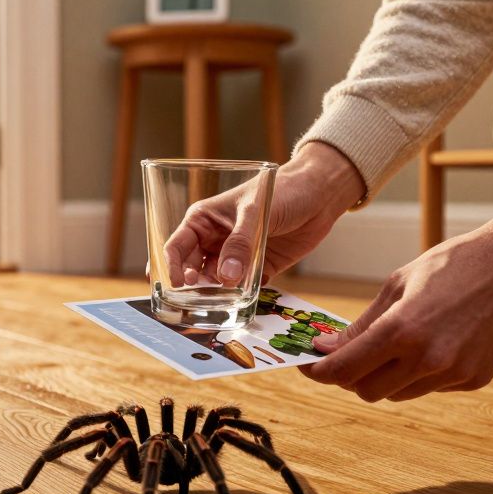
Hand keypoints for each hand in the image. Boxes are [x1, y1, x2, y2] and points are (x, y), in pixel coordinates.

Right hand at [160, 143, 365, 287]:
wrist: (319, 196)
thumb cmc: (282, 190)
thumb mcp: (255, 212)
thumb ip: (240, 244)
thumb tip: (225, 277)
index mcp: (204, 220)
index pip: (177, 246)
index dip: (172, 267)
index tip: (179, 285)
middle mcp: (216, 240)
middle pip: (193, 269)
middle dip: (193, 287)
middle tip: (202, 299)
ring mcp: (236, 256)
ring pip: (217, 282)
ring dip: (217, 295)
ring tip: (222, 303)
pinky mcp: (258, 268)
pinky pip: (244, 288)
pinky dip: (242, 297)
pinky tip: (244, 302)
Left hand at [303, 192, 492, 401]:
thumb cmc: (456, 263)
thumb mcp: (399, 284)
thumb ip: (362, 324)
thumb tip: (328, 350)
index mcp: (402, 330)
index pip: (345, 369)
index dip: (320, 372)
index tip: (308, 366)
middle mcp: (427, 359)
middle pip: (367, 391)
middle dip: (351, 376)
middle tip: (348, 355)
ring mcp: (454, 374)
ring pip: (399, 394)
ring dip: (386, 377)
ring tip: (396, 344)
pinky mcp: (474, 380)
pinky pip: (431, 388)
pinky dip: (420, 374)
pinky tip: (432, 343)